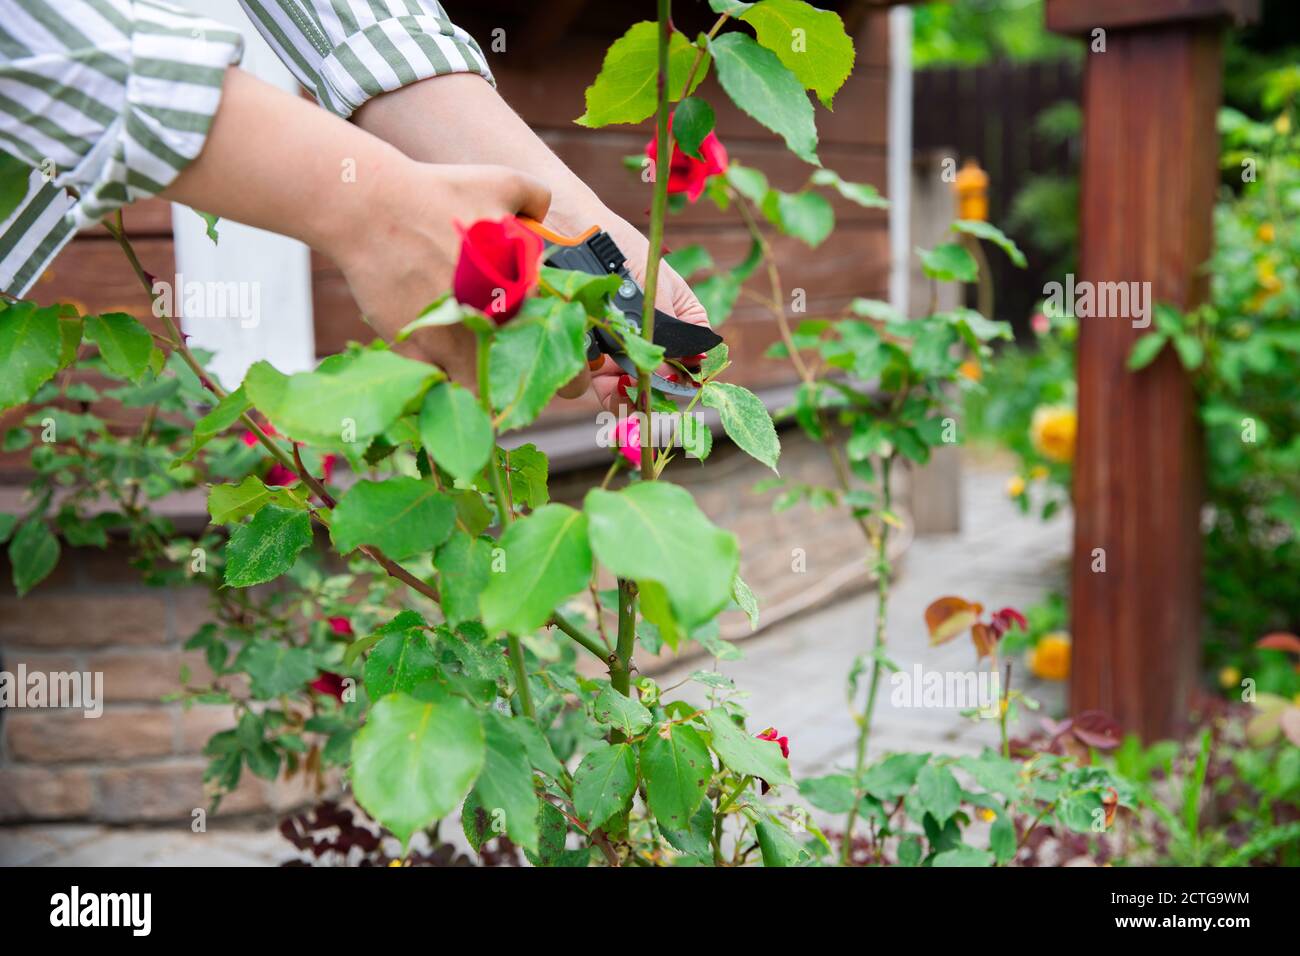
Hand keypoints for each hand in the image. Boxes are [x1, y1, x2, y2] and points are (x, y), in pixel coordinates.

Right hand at [352, 76, 710, 409]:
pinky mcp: (416, 354)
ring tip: (482, 371)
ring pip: (482, 396)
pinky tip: (442, 362)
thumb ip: (537, 199)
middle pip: (528, 389)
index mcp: (527, 298)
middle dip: (529, 386)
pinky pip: (438, 386)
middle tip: (522, 372)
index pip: (570, 360)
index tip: (568, 369)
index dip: (572, 372)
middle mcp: (495, 331)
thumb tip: (544, 214)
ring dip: (487, 389)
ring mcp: (454, 347)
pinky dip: (443, 382)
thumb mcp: (501, 182)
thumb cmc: (437, 194)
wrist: (372, 208)